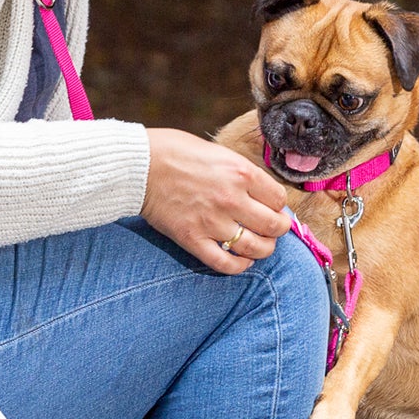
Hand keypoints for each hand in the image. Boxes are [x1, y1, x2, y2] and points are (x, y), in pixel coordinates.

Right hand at [140, 128, 290, 273]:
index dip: (278, 205)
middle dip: (279, 229)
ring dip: (264, 249)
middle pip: (274, 226)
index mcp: (241, 173)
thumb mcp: (218, 152)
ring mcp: (212, 222)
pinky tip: (242, 260)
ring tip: (260, 245)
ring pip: (256, 248)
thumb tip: (261, 192)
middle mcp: (231, 199)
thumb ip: (241, 173)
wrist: (138, 165)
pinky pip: (225, 263)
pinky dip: (239, 266)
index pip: (279, 199)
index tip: (272, 207)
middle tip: (274, 228)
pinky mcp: (192, 239)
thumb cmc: (175, 152)